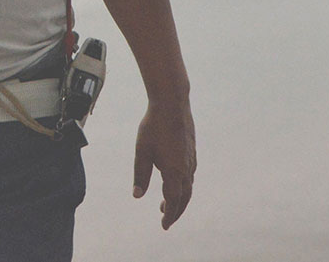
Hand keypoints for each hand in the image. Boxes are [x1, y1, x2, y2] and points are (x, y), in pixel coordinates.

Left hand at [133, 100, 196, 229]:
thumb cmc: (153, 127)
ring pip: (188, 187)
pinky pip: (189, 176)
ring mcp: (191, 160)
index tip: (164, 225)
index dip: (169, 215)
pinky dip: (183, 186)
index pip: (173, 201)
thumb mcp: (142, 152)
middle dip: (175, 211)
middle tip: (165, 219)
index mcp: (174, 172)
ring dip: (179, 198)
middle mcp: (186, 169)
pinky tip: (173, 182)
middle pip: (184, 197)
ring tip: (165, 203)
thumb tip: (137, 195)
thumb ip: (140, 175)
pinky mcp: (192, 152)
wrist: (172, 104)